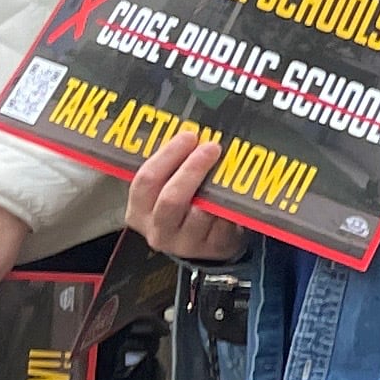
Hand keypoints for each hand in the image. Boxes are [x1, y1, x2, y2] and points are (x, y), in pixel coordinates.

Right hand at [125, 128, 258, 264]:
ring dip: (217, 186)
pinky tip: (240, 187)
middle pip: (171, 199)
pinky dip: (232, 203)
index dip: (167, 156)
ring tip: (231, 164)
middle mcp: (158, 230)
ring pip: (201, 212)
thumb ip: (170, 166)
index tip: (189, 136)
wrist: (205, 240)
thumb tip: (192, 130)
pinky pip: (225, 221)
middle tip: (212, 147)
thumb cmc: (183, 204)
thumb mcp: (166, 188)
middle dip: (192, 169)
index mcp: (139, 210)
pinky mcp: (213, 248)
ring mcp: (186, 243)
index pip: (145, 182)